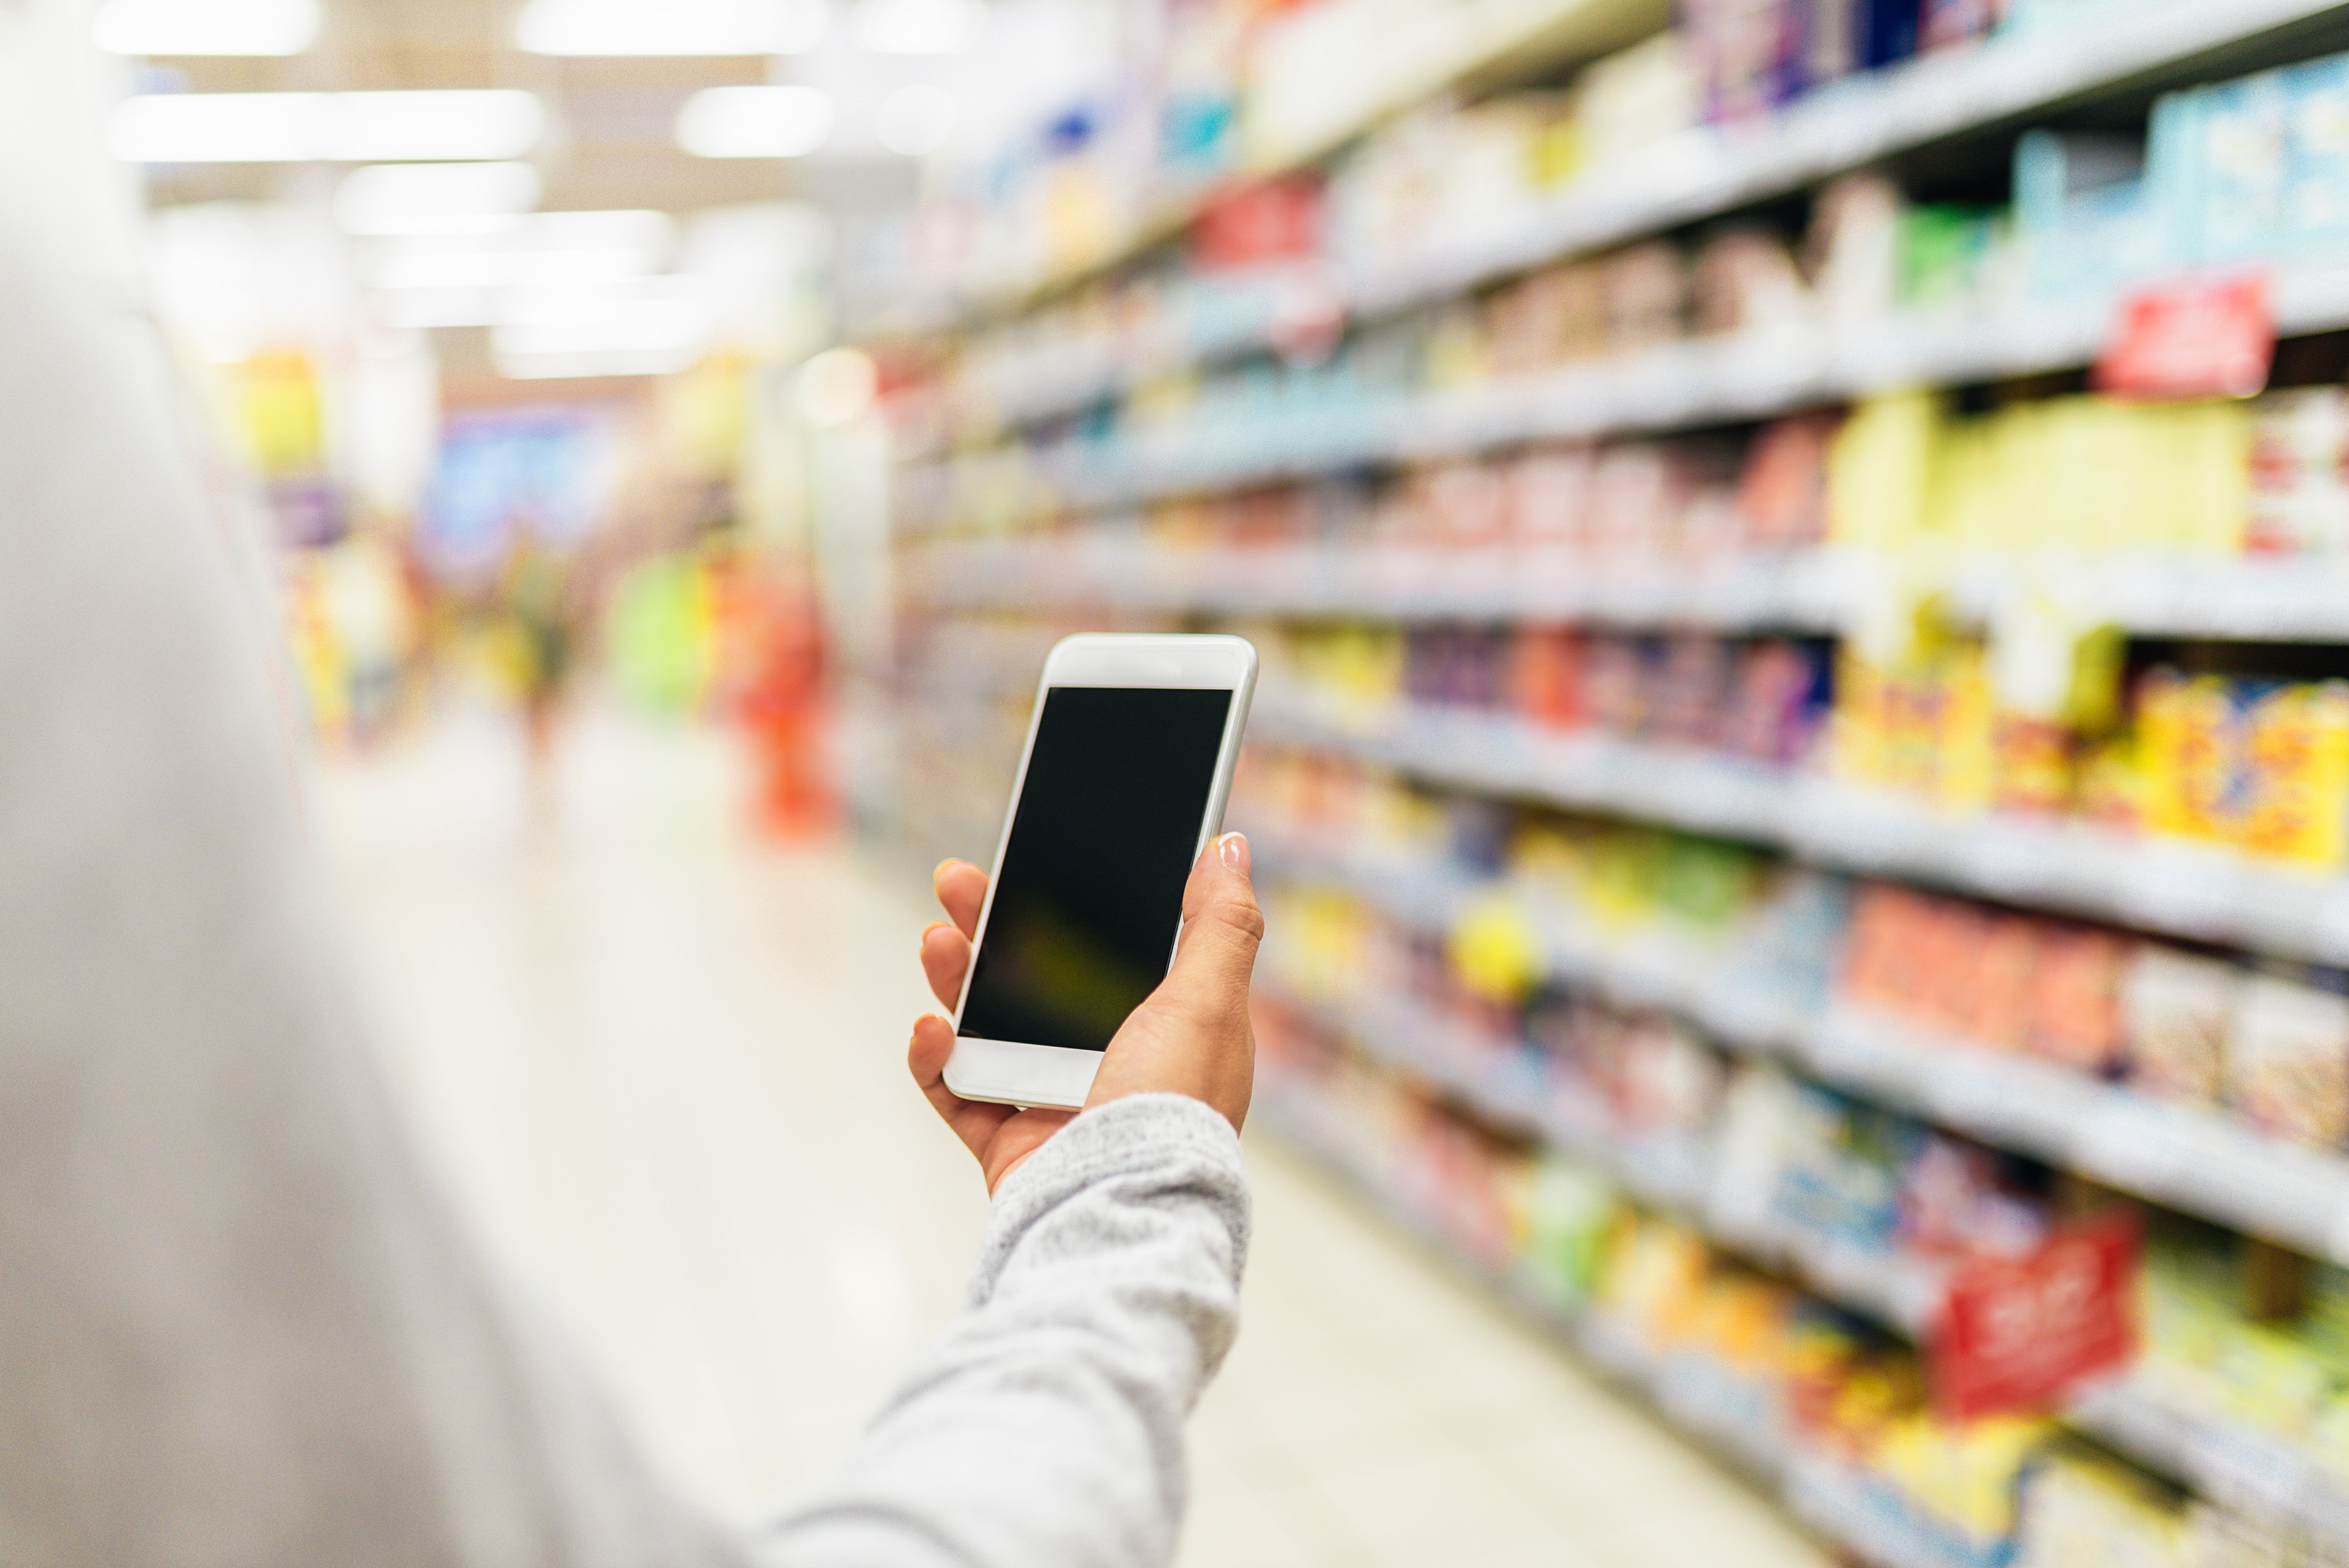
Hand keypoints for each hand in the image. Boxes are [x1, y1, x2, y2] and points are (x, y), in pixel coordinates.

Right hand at [908, 833, 1263, 1193]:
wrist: (1120, 1212)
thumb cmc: (1171, 1110)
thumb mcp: (1209, 1003)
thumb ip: (1219, 924)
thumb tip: (1228, 848)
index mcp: (1165, 1029)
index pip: (1111, 948)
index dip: (1072, 900)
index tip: (1036, 857)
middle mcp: (1111, 1064)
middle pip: (1037, 976)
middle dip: (993, 923)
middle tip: (958, 881)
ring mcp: (1056, 1105)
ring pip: (990, 1025)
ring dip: (957, 976)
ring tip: (937, 941)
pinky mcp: (1011, 1144)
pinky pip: (958, 1092)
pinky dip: (935, 1059)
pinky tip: (932, 1028)